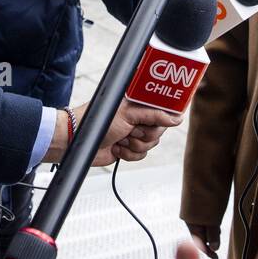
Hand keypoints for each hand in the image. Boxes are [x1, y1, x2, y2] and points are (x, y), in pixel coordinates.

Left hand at [42, 99, 180, 166]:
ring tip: (121, 138)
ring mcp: (133, 133)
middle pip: (158, 130)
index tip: (159, 122)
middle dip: (144, 134)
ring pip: (150, 144)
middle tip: (131, 130)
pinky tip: (117, 147)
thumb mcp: (129, 114)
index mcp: (138, 103)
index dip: (163, 117)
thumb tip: (177, 118)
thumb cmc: (98, 121)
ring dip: (134, 144)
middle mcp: (137, 117)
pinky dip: (129, 154)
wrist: (80, 142)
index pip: (162, 110)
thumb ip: (155, 114)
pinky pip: (141, 155)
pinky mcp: (129, 148)